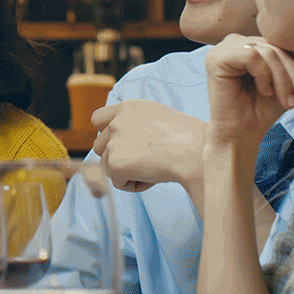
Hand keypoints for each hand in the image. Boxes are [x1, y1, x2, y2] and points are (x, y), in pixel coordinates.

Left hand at [92, 100, 207, 194]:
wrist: (195, 152)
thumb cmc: (187, 138)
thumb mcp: (157, 117)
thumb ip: (134, 122)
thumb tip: (123, 138)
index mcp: (127, 108)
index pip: (97, 119)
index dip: (106, 135)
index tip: (121, 145)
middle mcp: (116, 122)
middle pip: (100, 146)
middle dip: (117, 157)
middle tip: (145, 162)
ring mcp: (113, 142)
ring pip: (107, 166)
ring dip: (126, 172)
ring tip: (153, 168)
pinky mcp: (115, 162)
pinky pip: (117, 182)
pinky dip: (134, 185)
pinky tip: (153, 177)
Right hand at [204, 34, 293, 149]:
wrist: (242, 134)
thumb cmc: (262, 110)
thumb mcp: (287, 83)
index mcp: (248, 44)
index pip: (279, 41)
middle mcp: (233, 43)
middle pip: (274, 45)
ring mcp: (222, 49)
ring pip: (267, 51)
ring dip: (284, 79)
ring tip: (287, 101)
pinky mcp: (217, 58)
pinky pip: (253, 56)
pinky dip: (265, 76)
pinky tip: (264, 91)